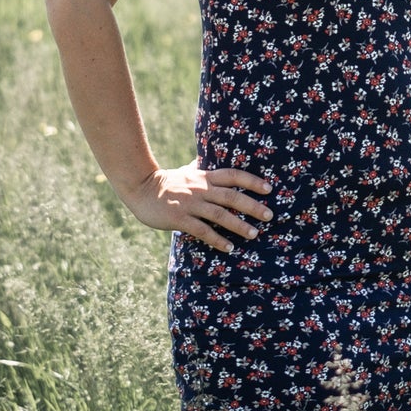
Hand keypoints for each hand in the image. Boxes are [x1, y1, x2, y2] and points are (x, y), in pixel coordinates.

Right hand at [123, 163, 273, 252]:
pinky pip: (201, 230)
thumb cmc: (167, 182)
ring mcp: (190, 204)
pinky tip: (228, 247)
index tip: (269, 188)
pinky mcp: (179, 218)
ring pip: (219, 215)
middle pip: (231, 196)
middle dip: (252, 206)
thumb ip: (201, 169)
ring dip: (238, 225)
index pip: (233, 175)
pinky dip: (216, 239)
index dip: (251, 181)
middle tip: (270, 215)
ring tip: (254, 234)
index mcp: (204, 176)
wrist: (141, 188)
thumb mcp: (187, 171)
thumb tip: (210, 162)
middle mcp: (200, 189)